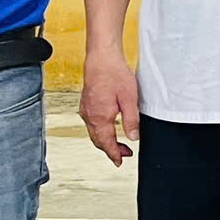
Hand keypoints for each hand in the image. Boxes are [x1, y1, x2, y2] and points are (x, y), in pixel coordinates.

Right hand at [80, 49, 141, 167]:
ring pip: (94, 132)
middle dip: (110, 149)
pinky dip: (100, 131)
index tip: (120, 161)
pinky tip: (109, 128)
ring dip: (105, 140)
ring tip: (119, 143)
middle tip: (124, 154)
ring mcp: (86, 109)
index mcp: (100, 117)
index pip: (106, 143)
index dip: (114, 154)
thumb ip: (131, 120)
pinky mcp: (86, 103)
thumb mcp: (130, 99)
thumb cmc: (114, 74)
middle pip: (98, 140)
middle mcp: (89, 115)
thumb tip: (133, 138)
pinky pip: (91, 123)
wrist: (101, 57)